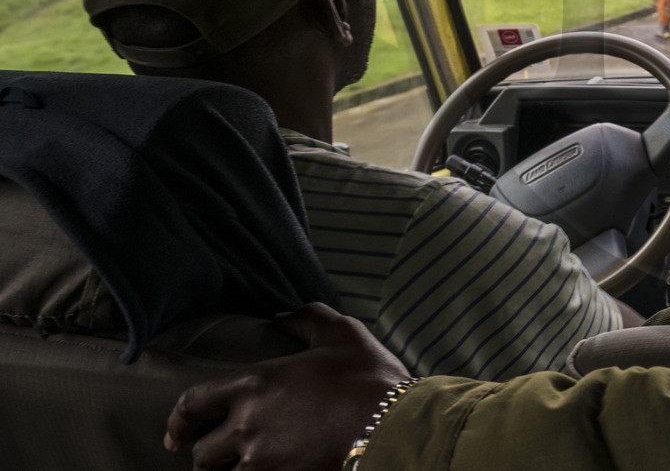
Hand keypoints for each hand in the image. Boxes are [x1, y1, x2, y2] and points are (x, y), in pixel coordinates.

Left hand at [164, 302, 408, 470]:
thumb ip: (306, 318)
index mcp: (254, 383)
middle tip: (210, 456)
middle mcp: (247, 424)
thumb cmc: (368, 377)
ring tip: (237, 469)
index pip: (193, 403)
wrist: (393, 425)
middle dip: (204, 455)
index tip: (175, 432)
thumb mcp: (342, 333)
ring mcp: (262, 460)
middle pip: (201, 453)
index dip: (177, 420)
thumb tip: (281, 315)